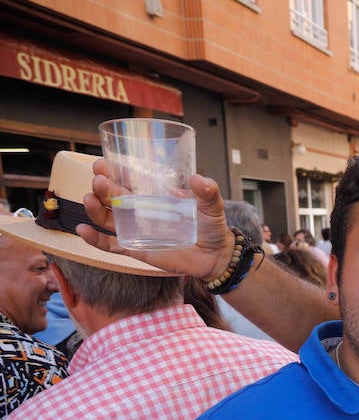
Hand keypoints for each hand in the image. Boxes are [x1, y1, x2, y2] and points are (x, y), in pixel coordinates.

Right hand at [78, 158, 232, 280]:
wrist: (215, 255)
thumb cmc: (211, 227)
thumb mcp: (212, 206)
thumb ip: (208, 192)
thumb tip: (199, 179)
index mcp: (153, 195)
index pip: (127, 180)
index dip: (113, 171)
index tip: (102, 164)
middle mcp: (139, 210)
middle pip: (112, 197)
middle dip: (102, 187)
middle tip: (99, 180)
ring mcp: (135, 229)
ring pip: (106, 218)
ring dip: (94, 208)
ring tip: (89, 199)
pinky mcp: (135, 249)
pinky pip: (111, 245)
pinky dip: (95, 239)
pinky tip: (82, 230)